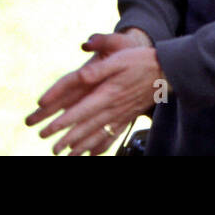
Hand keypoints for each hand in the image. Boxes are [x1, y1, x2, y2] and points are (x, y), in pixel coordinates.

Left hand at [25, 33, 164, 155]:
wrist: (167, 71)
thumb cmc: (141, 61)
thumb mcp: (118, 58)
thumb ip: (97, 69)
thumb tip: (80, 76)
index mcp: (107, 93)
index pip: (80, 111)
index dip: (62, 122)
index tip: (47, 131)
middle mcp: (113, 108)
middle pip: (86, 128)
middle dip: (67, 140)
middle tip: (52, 149)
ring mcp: (121, 115)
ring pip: (98, 135)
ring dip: (81, 147)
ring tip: (68, 156)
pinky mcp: (129, 117)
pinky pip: (113, 136)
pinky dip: (102, 147)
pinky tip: (94, 154)